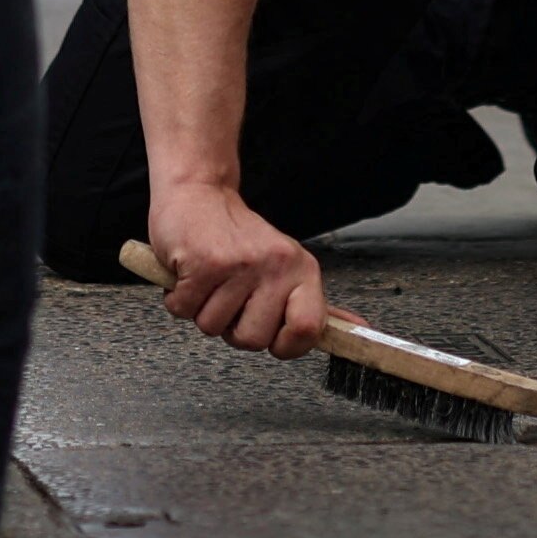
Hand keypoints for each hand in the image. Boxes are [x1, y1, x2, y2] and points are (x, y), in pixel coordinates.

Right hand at [143, 182, 328, 356]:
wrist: (199, 192)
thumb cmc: (239, 237)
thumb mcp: (287, 267)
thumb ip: (316, 305)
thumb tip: (357, 330)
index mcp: (302, 269)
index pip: (309, 329)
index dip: (286, 345)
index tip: (272, 336)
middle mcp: (276, 265)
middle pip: (253, 340)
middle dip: (233, 327)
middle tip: (231, 295)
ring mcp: (239, 264)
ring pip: (213, 328)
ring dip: (204, 310)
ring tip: (211, 280)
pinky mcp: (203, 264)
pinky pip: (184, 311)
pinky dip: (179, 298)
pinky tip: (190, 272)